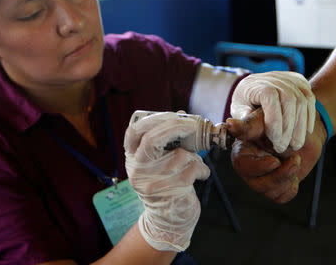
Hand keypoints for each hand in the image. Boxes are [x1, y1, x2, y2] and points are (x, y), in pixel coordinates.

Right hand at [124, 111, 209, 251]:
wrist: (168, 220)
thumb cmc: (166, 183)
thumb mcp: (158, 163)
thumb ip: (167, 140)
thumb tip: (183, 115)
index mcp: (133, 159)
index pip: (134, 132)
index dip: (154, 119)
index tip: (172, 115)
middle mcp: (138, 170)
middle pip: (152, 140)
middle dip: (176, 127)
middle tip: (192, 124)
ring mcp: (154, 182)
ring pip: (180, 155)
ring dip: (195, 156)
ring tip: (195, 163)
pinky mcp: (172, 191)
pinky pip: (194, 169)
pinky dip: (203, 169)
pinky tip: (201, 174)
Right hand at [227, 109, 326, 202]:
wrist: (302, 131)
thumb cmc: (280, 121)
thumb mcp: (266, 120)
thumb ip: (249, 125)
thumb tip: (230, 123)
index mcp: (242, 151)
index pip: (242, 165)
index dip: (259, 167)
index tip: (275, 161)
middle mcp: (249, 167)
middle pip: (256, 184)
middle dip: (278, 176)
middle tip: (295, 160)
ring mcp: (261, 178)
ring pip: (269, 192)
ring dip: (287, 179)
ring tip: (296, 160)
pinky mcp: (274, 187)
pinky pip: (280, 197)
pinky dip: (291, 187)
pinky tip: (294, 171)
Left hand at [231, 71, 314, 152]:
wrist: (254, 89)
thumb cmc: (245, 104)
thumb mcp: (238, 113)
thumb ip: (240, 120)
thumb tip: (232, 126)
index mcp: (255, 84)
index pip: (270, 97)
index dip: (275, 121)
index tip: (275, 141)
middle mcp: (273, 77)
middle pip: (289, 99)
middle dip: (289, 127)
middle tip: (285, 147)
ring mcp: (288, 78)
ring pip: (302, 100)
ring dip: (300, 125)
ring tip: (295, 144)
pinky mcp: (299, 81)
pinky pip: (309, 98)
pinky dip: (309, 117)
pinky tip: (304, 133)